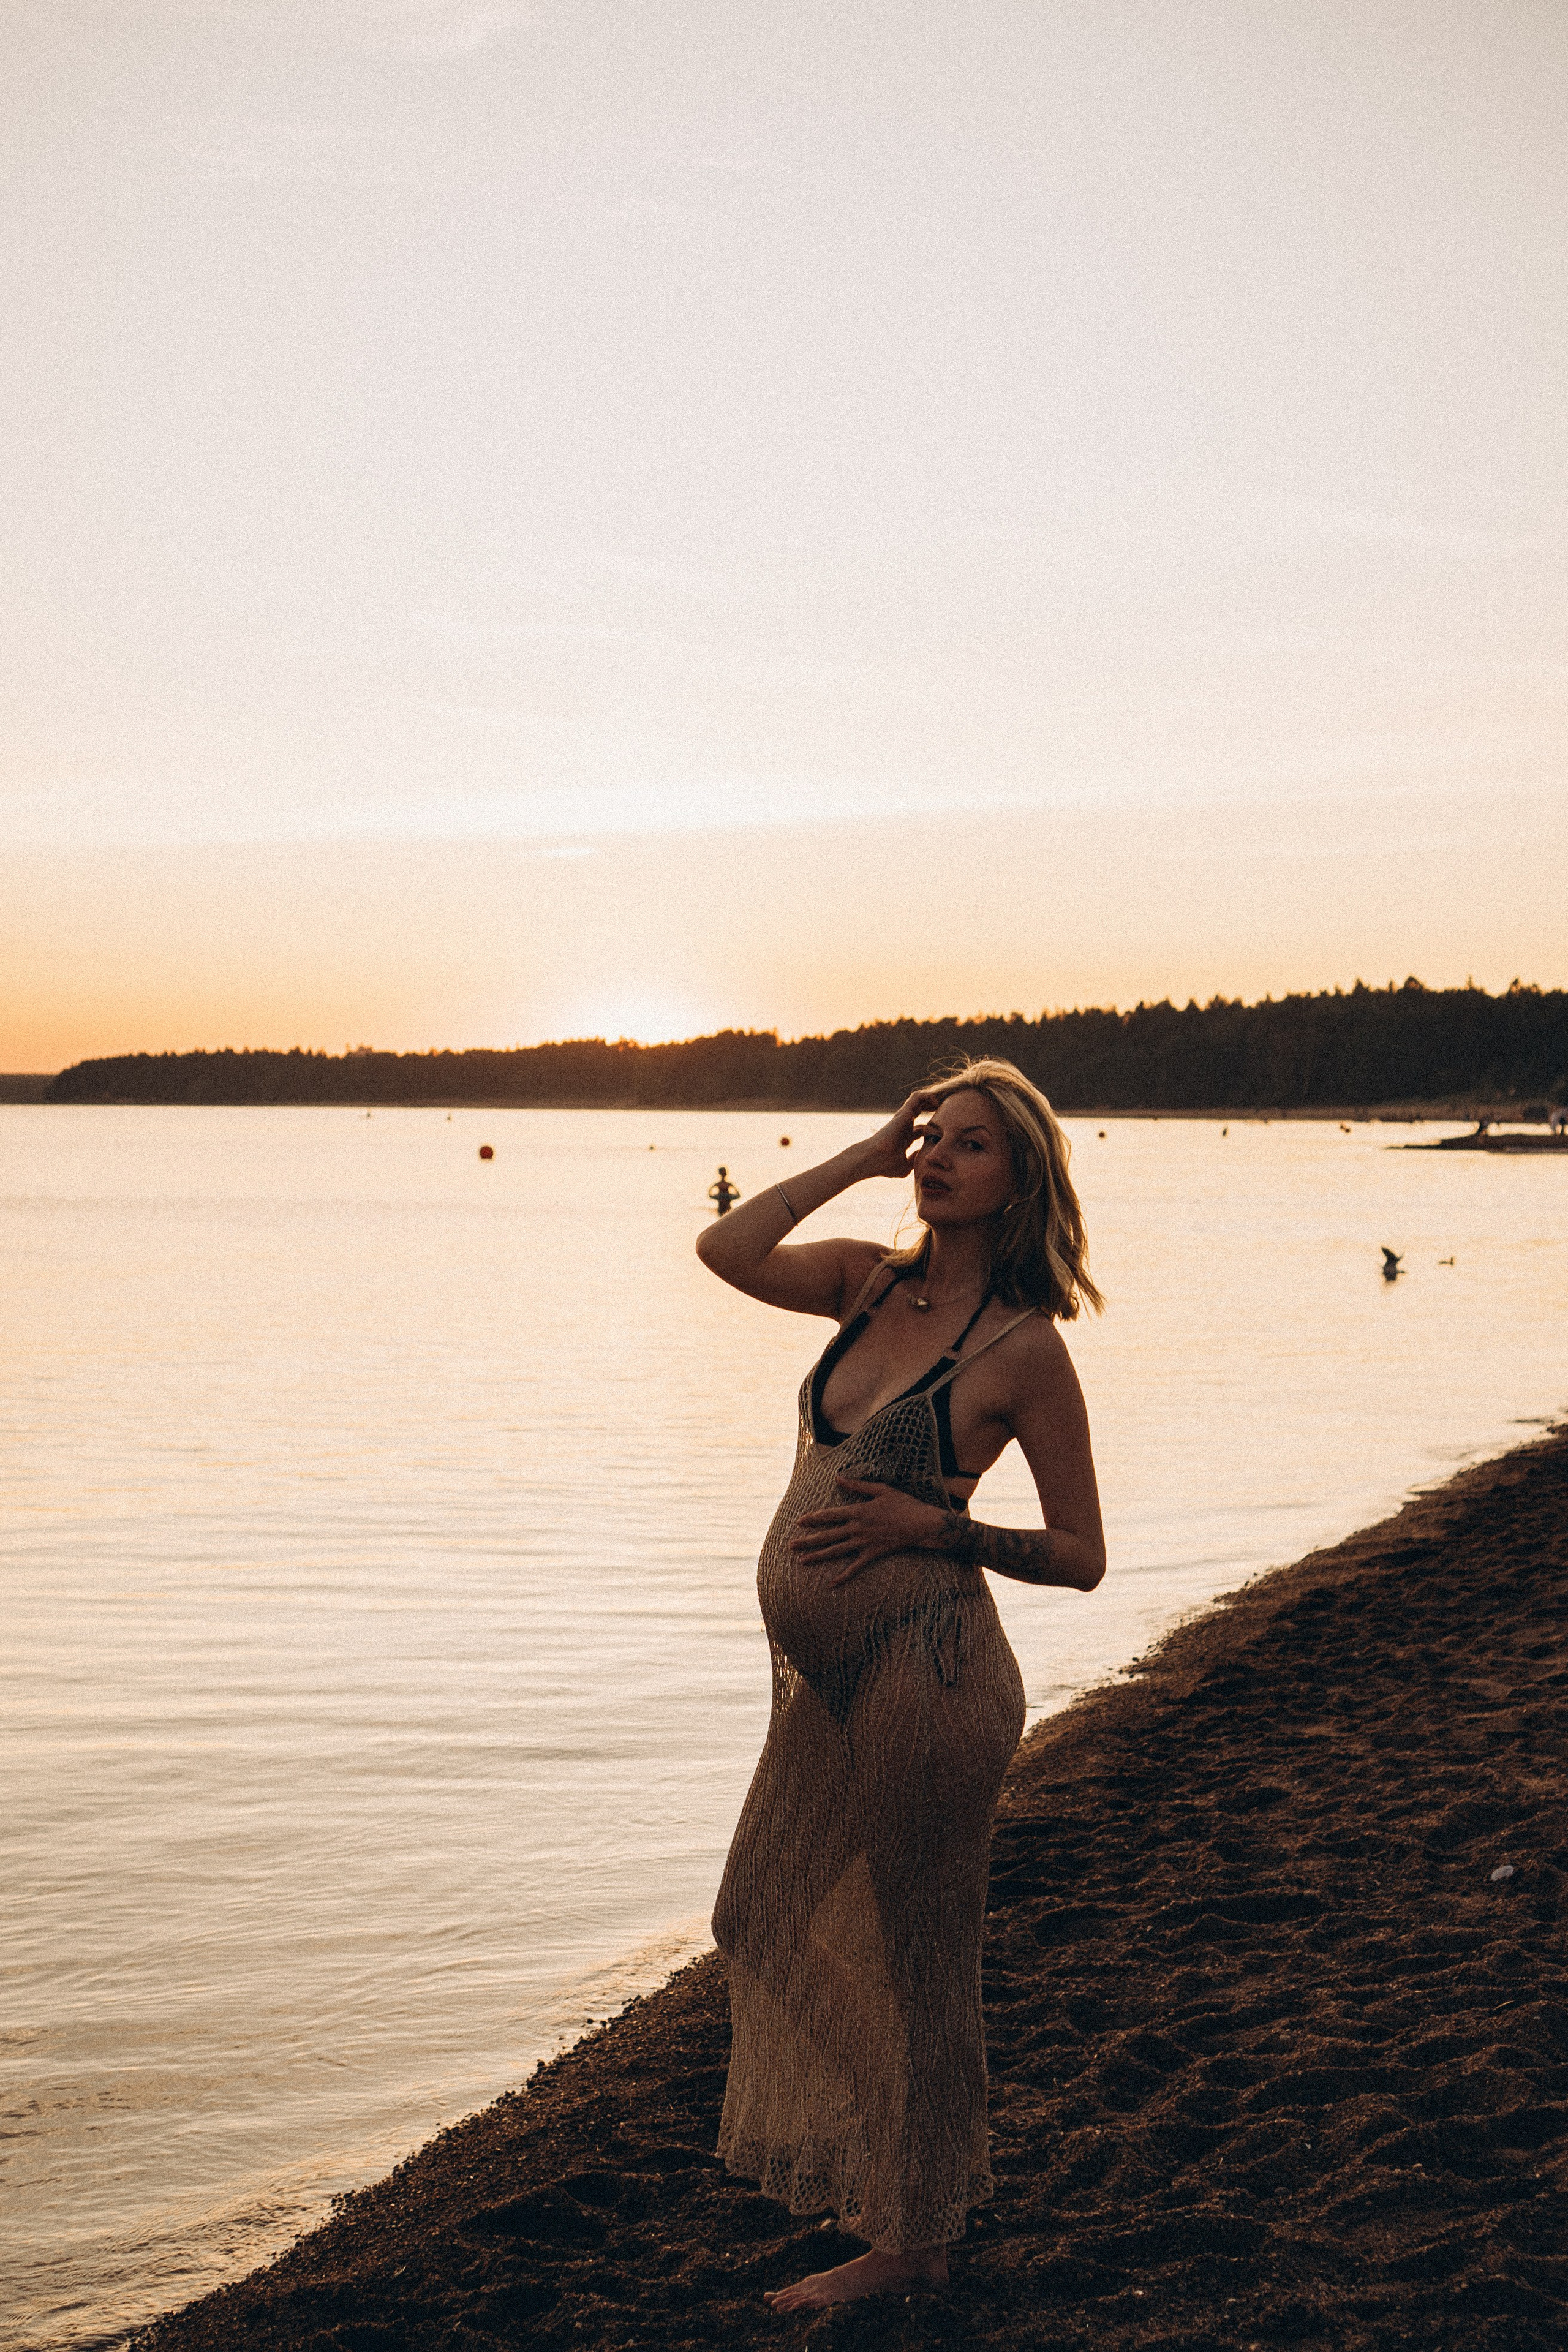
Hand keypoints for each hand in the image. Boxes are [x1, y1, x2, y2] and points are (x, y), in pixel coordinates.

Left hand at [789, 1477, 943, 1586]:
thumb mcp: (881, 1490)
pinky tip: (831, 1584)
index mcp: (858, 1511)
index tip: (799, 1522)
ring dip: (818, 1556)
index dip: (813, 1519)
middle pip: (828, 1536)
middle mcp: (858, 1529)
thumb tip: (839, 1478)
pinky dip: (843, 1576)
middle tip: (790, 1546)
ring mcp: (864, 1543)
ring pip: (836, 1551)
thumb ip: (858, 1486)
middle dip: (808, 1541)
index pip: (830, 1516)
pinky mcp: (873, 1554)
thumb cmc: (903, 1504)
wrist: (921, 1524)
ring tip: (802, 1562)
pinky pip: (855, 1568)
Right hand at [854, 1088, 943, 1182]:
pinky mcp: (904, 1112)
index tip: (945, 1132)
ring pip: (919, 1100)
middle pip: (920, 1111)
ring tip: (942, 1104)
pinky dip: (928, 1096)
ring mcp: (904, 1118)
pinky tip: (936, 1103)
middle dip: (933, 1110)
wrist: (874, 1158)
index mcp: (905, 1138)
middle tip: (947, 1113)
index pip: (921, 1129)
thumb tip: (924, 1157)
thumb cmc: (885, 1165)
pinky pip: (917, 1097)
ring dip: (931, 1099)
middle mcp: (904, 1125)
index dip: (933, 1129)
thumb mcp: (905, 1166)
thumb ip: (915, 1160)